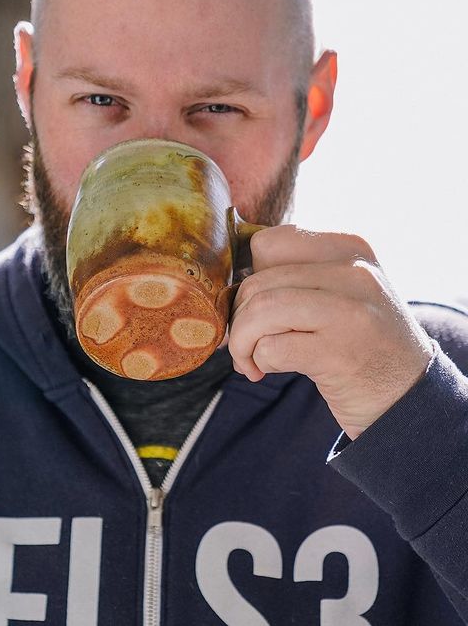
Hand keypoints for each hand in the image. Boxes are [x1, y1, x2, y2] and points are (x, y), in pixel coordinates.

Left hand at [228, 225, 434, 438]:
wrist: (411, 396)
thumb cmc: (361, 341)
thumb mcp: (343, 290)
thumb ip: (298, 274)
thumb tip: (227, 282)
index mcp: (350, 248)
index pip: (268, 243)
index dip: (248, 276)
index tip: (252, 306)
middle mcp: (354, 273)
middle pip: (258, 282)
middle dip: (238, 318)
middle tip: (243, 344)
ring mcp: (349, 312)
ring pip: (260, 310)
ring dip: (241, 342)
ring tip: (249, 360)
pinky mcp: (339, 354)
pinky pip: (271, 347)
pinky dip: (258, 362)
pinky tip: (266, 371)